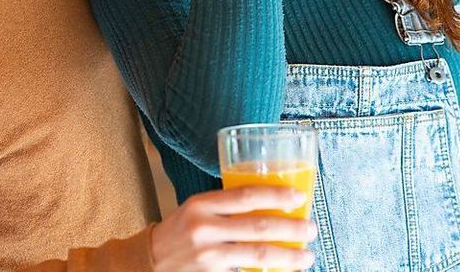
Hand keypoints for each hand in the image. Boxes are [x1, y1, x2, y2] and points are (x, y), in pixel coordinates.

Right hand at [149, 186, 316, 270]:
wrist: (149, 262)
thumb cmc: (179, 232)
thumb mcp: (196, 209)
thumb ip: (226, 205)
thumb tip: (272, 202)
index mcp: (201, 204)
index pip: (246, 195)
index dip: (277, 195)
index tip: (300, 197)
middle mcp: (204, 229)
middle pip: (259, 227)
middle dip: (291, 229)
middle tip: (310, 229)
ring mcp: (207, 256)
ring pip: (258, 255)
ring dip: (288, 256)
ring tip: (306, 255)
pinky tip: (284, 271)